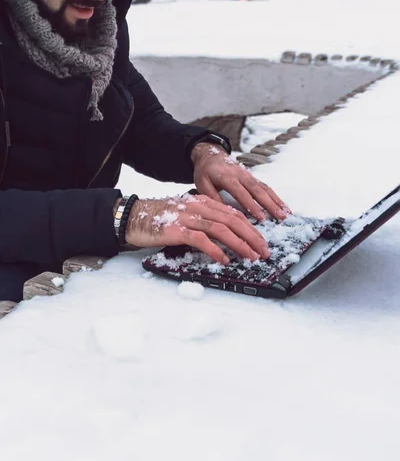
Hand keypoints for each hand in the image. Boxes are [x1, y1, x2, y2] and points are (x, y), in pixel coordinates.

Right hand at [125, 194, 271, 263]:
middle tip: (263, 251)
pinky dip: (215, 250)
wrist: (131, 217)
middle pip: (232, 219)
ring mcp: (187, 216)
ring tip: (250, 256)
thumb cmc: (158, 219)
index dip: (250, 227)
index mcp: (202, 202)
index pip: (233, 213)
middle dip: (251, 236)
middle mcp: (197, 206)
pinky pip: (200, 239)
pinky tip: (224, 259)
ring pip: (220, 228)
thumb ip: (203, 221)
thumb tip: (224, 236)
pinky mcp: (176, 229)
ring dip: (239, 244)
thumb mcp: (185, 215)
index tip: (261, 241)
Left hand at [191, 143, 290, 220]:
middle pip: (258, 190)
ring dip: (277, 201)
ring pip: (265, 188)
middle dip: (270, 204)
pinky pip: (265, 187)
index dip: (251, 205)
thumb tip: (223, 213)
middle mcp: (241, 175)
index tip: (261, 218)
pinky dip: (275, 197)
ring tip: (287, 213)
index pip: (241, 192)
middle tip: (281, 217)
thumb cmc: (205, 171)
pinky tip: (283, 206)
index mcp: (227, 177)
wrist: (210, 154)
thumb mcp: (201, 183)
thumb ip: (211, 197)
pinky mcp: (252, 177)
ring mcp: (248, 175)